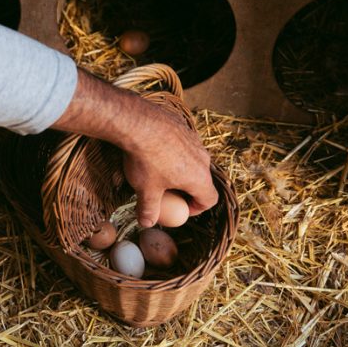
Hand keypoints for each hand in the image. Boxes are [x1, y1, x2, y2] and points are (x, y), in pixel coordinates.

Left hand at [51, 69, 217, 225]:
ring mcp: (194, 140)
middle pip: (202, 179)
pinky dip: (174, 151)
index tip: (180, 208)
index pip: (209, 200)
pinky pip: (183, 143)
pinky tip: (154, 151)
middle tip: (168, 192)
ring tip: (159, 170)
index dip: (196, 208)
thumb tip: (146, 223)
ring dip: (181, 168)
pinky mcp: (183, 126)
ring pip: (193, 159)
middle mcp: (202, 158)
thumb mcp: (145, 190)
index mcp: (199, 177)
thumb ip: (148, 209)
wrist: (138, 122)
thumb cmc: (145, 160)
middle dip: (187, 188)